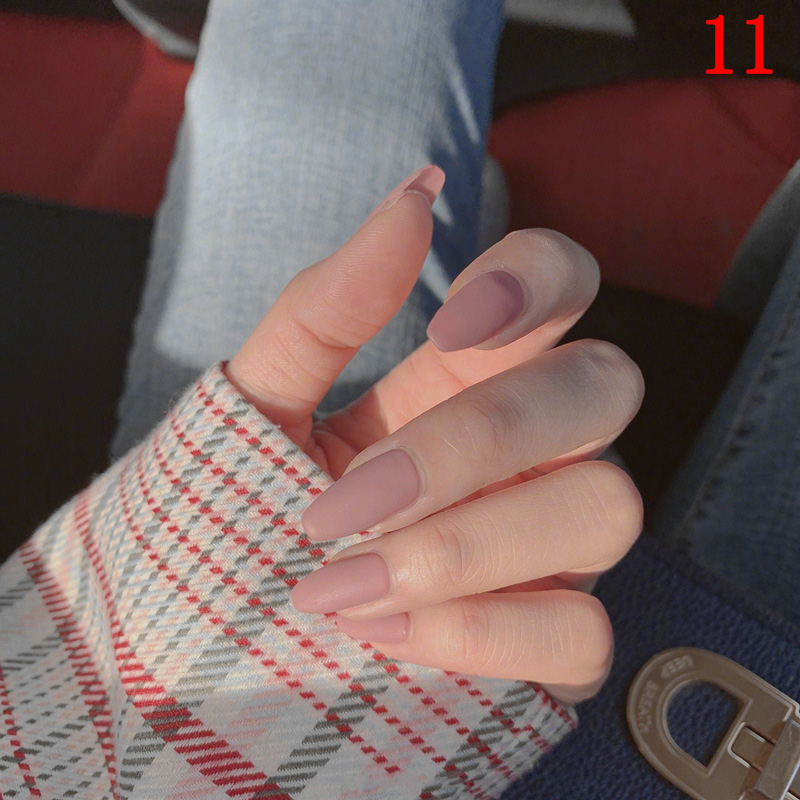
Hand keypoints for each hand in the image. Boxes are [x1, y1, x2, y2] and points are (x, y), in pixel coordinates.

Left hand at [226, 165, 643, 703]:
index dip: (538, 283)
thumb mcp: (258, 403)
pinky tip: (382, 633)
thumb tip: (417, 195)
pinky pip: (581, 633)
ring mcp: (553, 547)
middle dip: (482, 439)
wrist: (201, 632)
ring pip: (606, 509)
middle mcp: (534, 449)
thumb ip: (329, 307)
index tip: (448, 327)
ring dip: (468, 546)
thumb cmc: (233, 505)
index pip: (562, 283)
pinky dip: (480, 635)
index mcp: (466, 375)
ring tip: (342, 583)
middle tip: (353, 497)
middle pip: (604, 390)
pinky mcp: (552, 641)